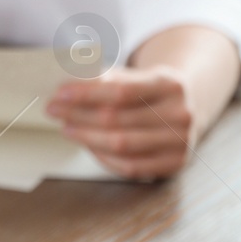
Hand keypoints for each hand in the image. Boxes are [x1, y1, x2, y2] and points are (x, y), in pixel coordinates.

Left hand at [47, 67, 195, 179]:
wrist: (187, 106)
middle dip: (78, 115)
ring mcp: (181, 142)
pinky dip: (103, 157)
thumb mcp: (134, 74)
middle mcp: (180, 114)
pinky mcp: (175, 164)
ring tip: (66, 127)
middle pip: (117, 119)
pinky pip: (131, 167)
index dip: (86, 94)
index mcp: (169, 84)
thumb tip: (67, 90)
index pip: (121, 91)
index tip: (59, 93)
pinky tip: (87, 145)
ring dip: (86, 137)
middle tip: (53, 110)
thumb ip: (104, 79)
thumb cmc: (148, 89)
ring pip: (121, 145)